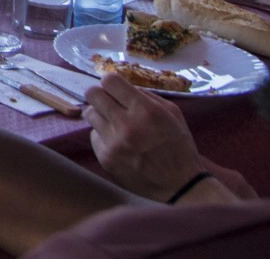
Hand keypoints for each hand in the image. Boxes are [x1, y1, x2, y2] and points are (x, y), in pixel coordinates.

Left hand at [83, 73, 204, 200]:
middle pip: (92, 94)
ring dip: (100, 115)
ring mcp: (114, 143)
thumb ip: (147, 96)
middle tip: (108, 102)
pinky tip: (118, 143)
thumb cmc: (179, 147)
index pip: (110, 81)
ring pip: (89, 113)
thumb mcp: (173, 115)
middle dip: (99, 95)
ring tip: (114, 123)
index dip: (111, 82)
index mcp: (146, 111)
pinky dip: (103, 136)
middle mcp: (127, 125)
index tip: (115, 89)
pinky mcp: (105, 158)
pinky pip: (93, 136)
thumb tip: (122, 86)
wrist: (181, 187)